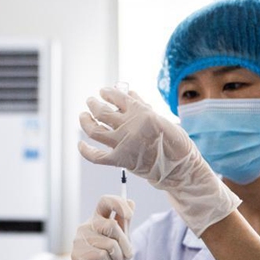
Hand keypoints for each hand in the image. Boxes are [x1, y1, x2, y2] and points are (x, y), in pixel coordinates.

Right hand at [72, 195, 134, 259]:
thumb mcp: (125, 241)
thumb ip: (125, 222)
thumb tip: (131, 200)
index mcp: (98, 220)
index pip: (105, 201)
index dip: (118, 203)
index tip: (130, 214)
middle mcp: (87, 226)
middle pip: (111, 226)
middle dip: (124, 244)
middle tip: (124, 255)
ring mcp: (79, 240)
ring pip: (109, 244)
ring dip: (117, 258)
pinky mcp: (76, 254)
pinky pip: (102, 256)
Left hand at [78, 87, 240, 236]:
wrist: (179, 167)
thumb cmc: (174, 142)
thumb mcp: (160, 117)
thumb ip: (142, 105)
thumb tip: (128, 91)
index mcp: (141, 113)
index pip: (117, 97)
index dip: (107, 93)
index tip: (103, 92)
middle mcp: (129, 126)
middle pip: (101, 112)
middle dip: (93, 105)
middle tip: (90, 102)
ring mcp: (123, 143)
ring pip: (94, 130)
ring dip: (85, 121)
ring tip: (83, 115)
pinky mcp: (120, 160)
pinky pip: (96, 156)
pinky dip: (86, 151)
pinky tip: (80, 144)